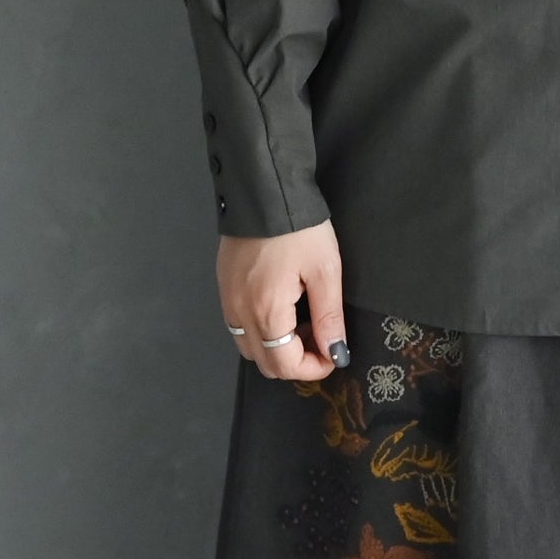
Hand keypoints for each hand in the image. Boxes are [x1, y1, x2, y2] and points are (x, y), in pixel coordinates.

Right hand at [216, 219, 348, 379]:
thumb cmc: (300, 229)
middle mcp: (239, 313)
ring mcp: (227, 300)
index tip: (334, 354)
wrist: (264, 190)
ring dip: (276, 347)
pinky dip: (261, 329)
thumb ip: (329, 317)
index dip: (313, 368)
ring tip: (303, 321)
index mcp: (266, 312)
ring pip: (249, 346)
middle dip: (295, 360)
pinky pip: (239, 324)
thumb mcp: (325, 270)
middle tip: (320, 337)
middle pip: (264, 362)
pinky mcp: (223, 285)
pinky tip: (282, 305)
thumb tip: (336, 354)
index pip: (285, 365)